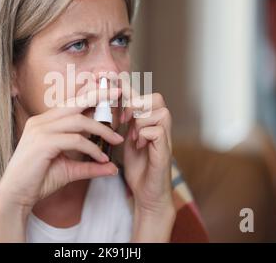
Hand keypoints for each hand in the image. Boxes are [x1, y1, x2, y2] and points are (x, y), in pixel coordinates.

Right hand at [0, 87, 121, 241]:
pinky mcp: (43, 143)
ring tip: (116, 140)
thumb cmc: (38, 181)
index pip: (70, 104)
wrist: (15, 196)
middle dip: (97, 96)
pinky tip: (101, 158)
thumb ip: (90, 166)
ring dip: (101, 130)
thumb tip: (112, 167)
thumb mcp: (69, 170)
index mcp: (44, 123)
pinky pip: (75, 140)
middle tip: (118, 94)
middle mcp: (41, 122)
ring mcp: (40, 130)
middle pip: (75, 103)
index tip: (109, 94)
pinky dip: (91, 148)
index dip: (90, 96)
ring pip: (78, 121)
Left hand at [120, 80, 174, 240]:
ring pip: (160, 111)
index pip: (144, 96)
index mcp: (150, 122)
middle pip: (157, 98)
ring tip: (133, 136)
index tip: (114, 82)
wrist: (147, 193)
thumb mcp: (126, 140)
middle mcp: (161, 126)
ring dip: (141, 121)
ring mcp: (165, 138)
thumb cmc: (138, 167)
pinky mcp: (166, 150)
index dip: (130, 88)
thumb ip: (123, 123)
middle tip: (125, 119)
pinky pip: (158, 130)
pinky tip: (138, 145)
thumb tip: (108, 105)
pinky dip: (144, 135)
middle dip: (138, 105)